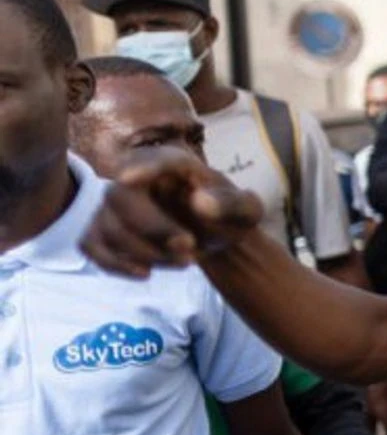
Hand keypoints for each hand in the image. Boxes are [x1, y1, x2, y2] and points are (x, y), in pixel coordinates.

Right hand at [81, 147, 264, 276]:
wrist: (215, 235)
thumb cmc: (229, 216)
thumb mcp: (247, 210)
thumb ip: (231, 204)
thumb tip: (199, 202)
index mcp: (175, 164)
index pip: (154, 160)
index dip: (140, 168)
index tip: (127, 178)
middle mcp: (137, 176)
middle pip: (120, 198)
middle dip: (153, 231)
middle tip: (190, 251)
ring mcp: (115, 203)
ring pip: (108, 227)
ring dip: (146, 254)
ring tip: (185, 262)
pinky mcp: (104, 228)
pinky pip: (91, 245)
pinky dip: (115, 263)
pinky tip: (145, 273)